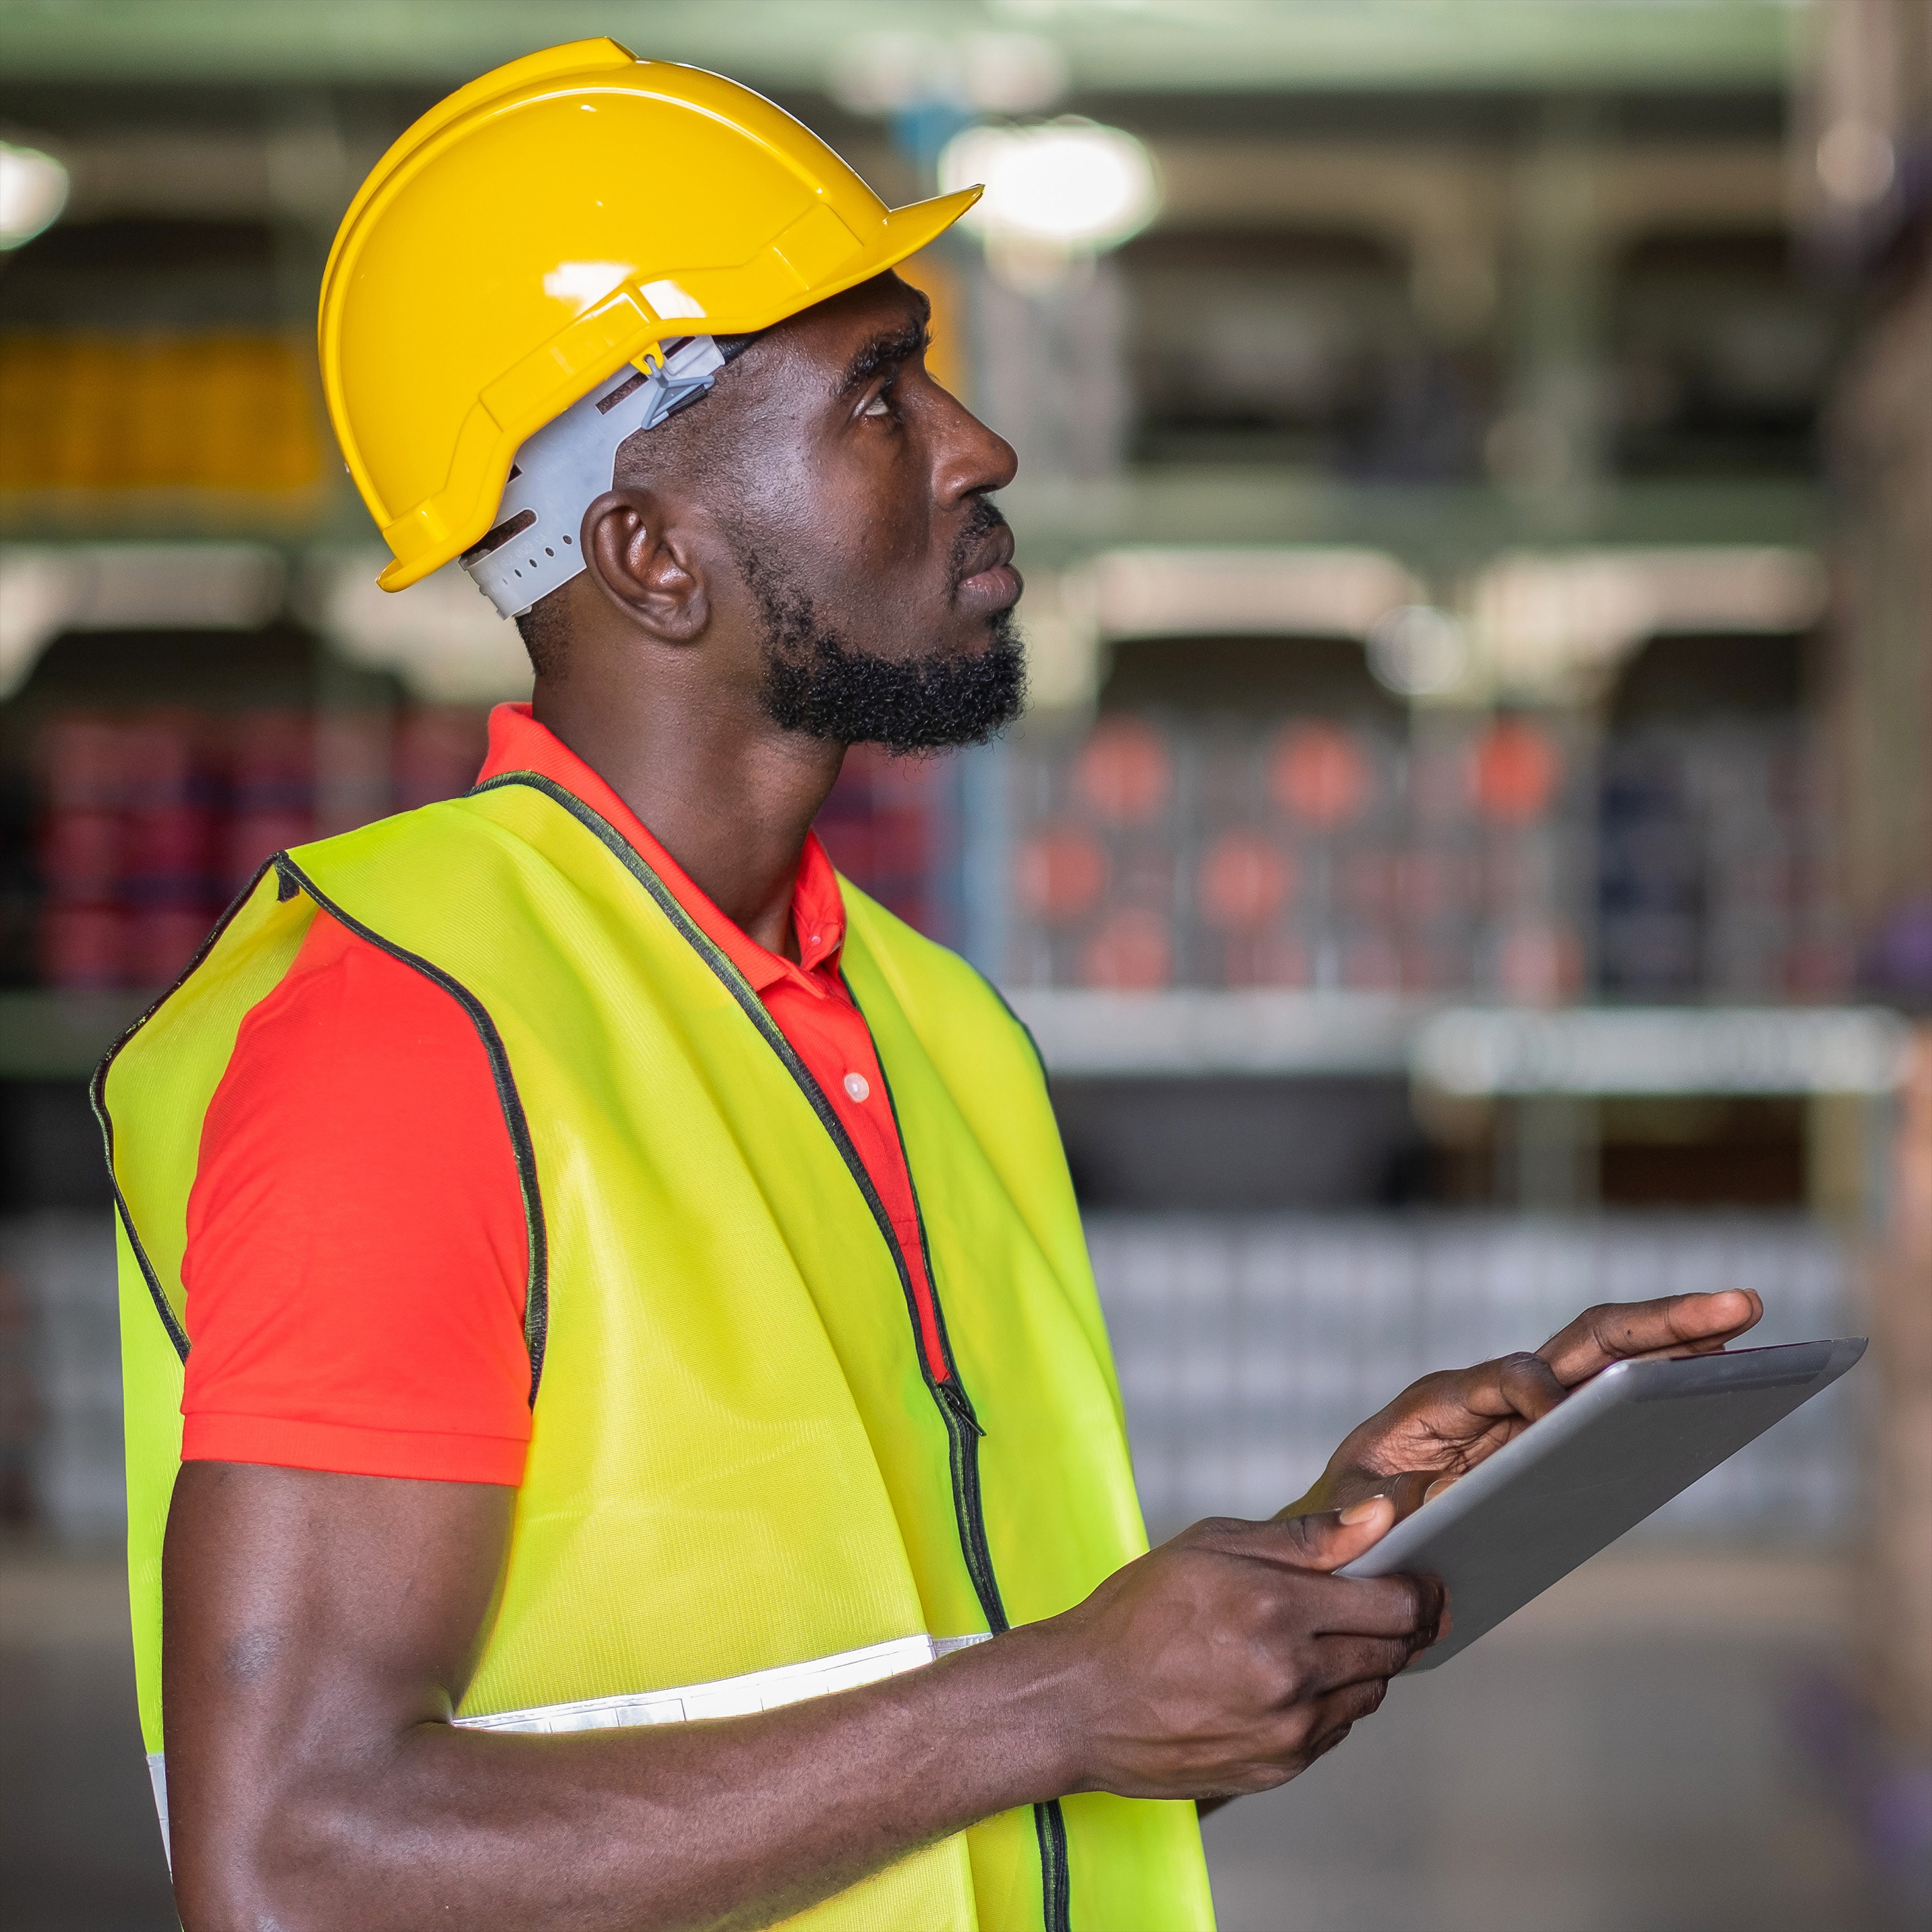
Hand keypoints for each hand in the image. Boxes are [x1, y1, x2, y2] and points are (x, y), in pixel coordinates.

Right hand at [1036, 1502, 1443, 1800]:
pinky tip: (1295, 1678)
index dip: (1420, 1588)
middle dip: (1401, 1623)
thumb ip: (1305, 1536)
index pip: (1395, 1604)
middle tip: (1386, 1603)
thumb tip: (1381, 1517)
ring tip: (1327, 1638)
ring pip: (1370, 1693)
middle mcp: (1293, 1676)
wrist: (1081, 1701)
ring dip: (1366, 1663)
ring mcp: (1289, 1730)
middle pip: (1393, 1651)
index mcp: (1278, 1609)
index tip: (1423, 1578)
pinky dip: (1332, 1701)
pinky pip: (1337, 1730)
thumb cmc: (1137, 1614)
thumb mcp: (1211, 1545)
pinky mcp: (1278, 1767)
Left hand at [1294, 1289, 1763, 1517]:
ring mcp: (1534, 1406)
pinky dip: (1671, 1381)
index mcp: (1442, 1403)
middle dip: (1657, 1324)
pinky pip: (1619, 1397)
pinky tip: (1728, 1376)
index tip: (1551, 1412)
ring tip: (1748, 1319)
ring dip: (1682, 1338)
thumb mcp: (1344, 1513)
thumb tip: (1391, 1508)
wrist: (1360, 1519)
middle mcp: (1496, 1390)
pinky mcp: (1556, 1430)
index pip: (1502, 1380)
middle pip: (1583, 1342)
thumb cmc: (1351, 1512)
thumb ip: (1358, 1513)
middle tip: (1737, 1302)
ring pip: (1613, 1359)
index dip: (1531, 1391)